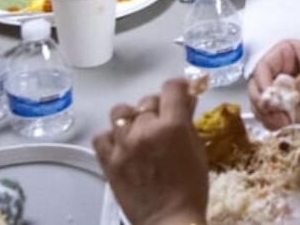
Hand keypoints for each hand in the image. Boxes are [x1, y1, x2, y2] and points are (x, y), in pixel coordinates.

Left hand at [94, 79, 207, 224]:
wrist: (169, 221)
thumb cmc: (190, 190)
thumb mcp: (197, 151)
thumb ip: (188, 122)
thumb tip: (187, 100)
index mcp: (172, 126)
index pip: (171, 88)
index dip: (178, 88)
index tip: (180, 93)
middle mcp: (145, 130)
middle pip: (147, 100)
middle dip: (158, 107)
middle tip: (164, 122)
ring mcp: (124, 145)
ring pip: (121, 112)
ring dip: (132, 118)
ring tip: (139, 131)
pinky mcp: (108, 161)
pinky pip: (102, 136)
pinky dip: (111, 137)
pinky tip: (122, 144)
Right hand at [249, 41, 299, 129]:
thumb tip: (284, 97)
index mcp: (286, 54)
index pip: (263, 67)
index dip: (262, 82)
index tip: (267, 95)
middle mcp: (282, 74)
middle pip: (258, 88)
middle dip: (262, 100)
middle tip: (271, 109)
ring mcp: (287, 95)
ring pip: (263, 106)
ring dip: (266, 114)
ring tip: (280, 118)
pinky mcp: (294, 112)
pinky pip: (276, 120)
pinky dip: (275, 123)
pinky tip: (283, 123)